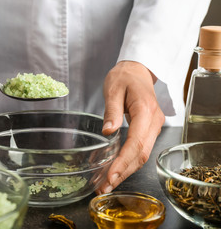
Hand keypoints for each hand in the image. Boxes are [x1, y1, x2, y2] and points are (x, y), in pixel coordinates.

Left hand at [98, 61, 164, 192]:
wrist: (137, 70)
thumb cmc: (124, 77)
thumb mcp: (113, 89)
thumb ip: (111, 111)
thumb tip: (108, 132)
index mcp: (145, 111)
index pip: (136, 142)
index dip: (123, 162)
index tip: (110, 176)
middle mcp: (154, 122)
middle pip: (141, 154)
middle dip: (123, 173)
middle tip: (105, 187)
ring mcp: (153, 127)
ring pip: (142, 155)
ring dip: (125, 171)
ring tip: (107, 185)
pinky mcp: (148, 130)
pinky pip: (140, 149)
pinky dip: (128, 162)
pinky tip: (115, 170)